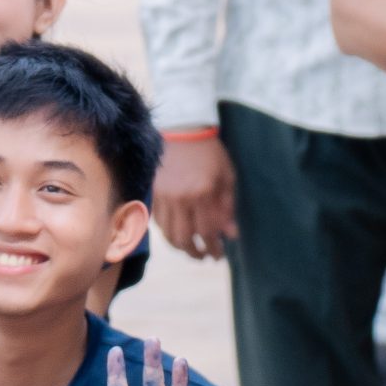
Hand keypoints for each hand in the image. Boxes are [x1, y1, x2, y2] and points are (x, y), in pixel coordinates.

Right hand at [153, 133, 236, 260]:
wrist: (183, 129)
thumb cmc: (210, 152)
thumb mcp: (227, 176)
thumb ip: (228, 206)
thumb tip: (231, 234)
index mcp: (203, 192)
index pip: (207, 231)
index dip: (214, 247)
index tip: (219, 254)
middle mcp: (181, 197)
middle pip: (185, 238)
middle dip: (196, 252)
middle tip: (205, 256)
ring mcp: (164, 196)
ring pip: (168, 233)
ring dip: (181, 247)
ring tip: (191, 250)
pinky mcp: (154, 193)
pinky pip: (159, 222)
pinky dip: (168, 232)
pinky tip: (178, 234)